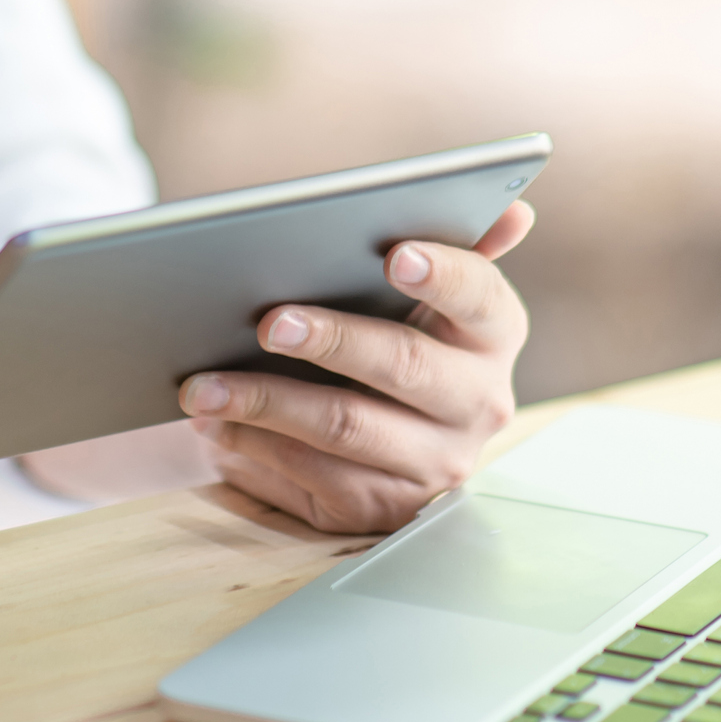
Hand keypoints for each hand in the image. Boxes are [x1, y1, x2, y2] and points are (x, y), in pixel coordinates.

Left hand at [178, 202, 535, 532]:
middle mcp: (479, 403)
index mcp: (494, 334)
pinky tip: (217, 423)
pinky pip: (317, 476)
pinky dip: (257, 446)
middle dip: (333, 340)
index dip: (442, 275)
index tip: (395, 255)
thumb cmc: (390, 333)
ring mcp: (436, 463)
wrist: (372, 430)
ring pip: (347, 427)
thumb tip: (514, 213)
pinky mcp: (386, 507)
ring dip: (267, 402)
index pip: (480, 296)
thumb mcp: (425, 294)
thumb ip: (460, 248)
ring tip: (205, 383)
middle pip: (404, 365)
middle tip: (271, 322)